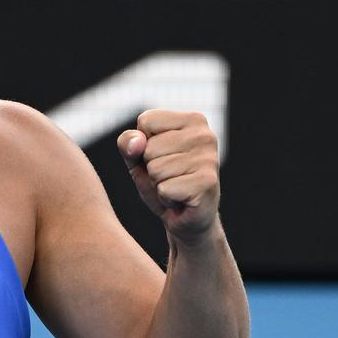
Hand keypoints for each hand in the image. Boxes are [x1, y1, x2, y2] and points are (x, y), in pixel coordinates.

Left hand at [117, 110, 220, 243]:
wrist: (186, 218)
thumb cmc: (163, 181)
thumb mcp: (137, 158)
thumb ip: (128, 143)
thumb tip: (137, 143)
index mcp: (193, 120)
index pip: (146, 121)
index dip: (143, 144)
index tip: (161, 157)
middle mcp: (205, 135)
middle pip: (149, 147)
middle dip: (151, 167)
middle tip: (170, 177)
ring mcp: (209, 159)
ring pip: (156, 169)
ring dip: (159, 184)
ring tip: (175, 186)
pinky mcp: (207, 183)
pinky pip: (165, 189)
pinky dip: (166, 198)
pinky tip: (181, 199)